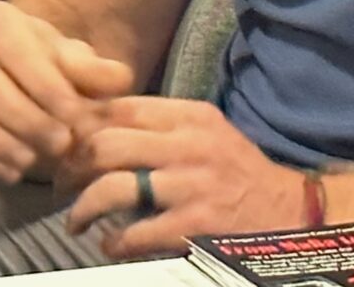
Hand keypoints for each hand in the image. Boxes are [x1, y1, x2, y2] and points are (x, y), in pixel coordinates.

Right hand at [0, 0, 131, 184]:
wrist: (5, 73)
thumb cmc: (43, 68)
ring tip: (30, 164)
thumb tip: (119, 79)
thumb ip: (97, 71)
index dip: (49, 91)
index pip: (19, 53)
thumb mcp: (74, 63)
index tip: (76, 121)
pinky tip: (6, 172)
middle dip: (27, 123)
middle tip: (59, 148)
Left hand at [62, 98, 305, 257]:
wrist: (292, 214)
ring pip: (113, 187)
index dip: (82, 125)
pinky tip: (108, 245)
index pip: (119, 107)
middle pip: (106, 143)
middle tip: (61, 183)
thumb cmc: (239, 173)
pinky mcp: (196, 227)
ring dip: (83, 206)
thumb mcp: (207, 132)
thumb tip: (100, 125)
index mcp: (189, 116)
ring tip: (74, 220)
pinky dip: (114, 242)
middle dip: (73, 166)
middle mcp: (188, 144)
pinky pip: (136, 233)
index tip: (66, 143)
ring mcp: (191, 186)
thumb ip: (162, 125)